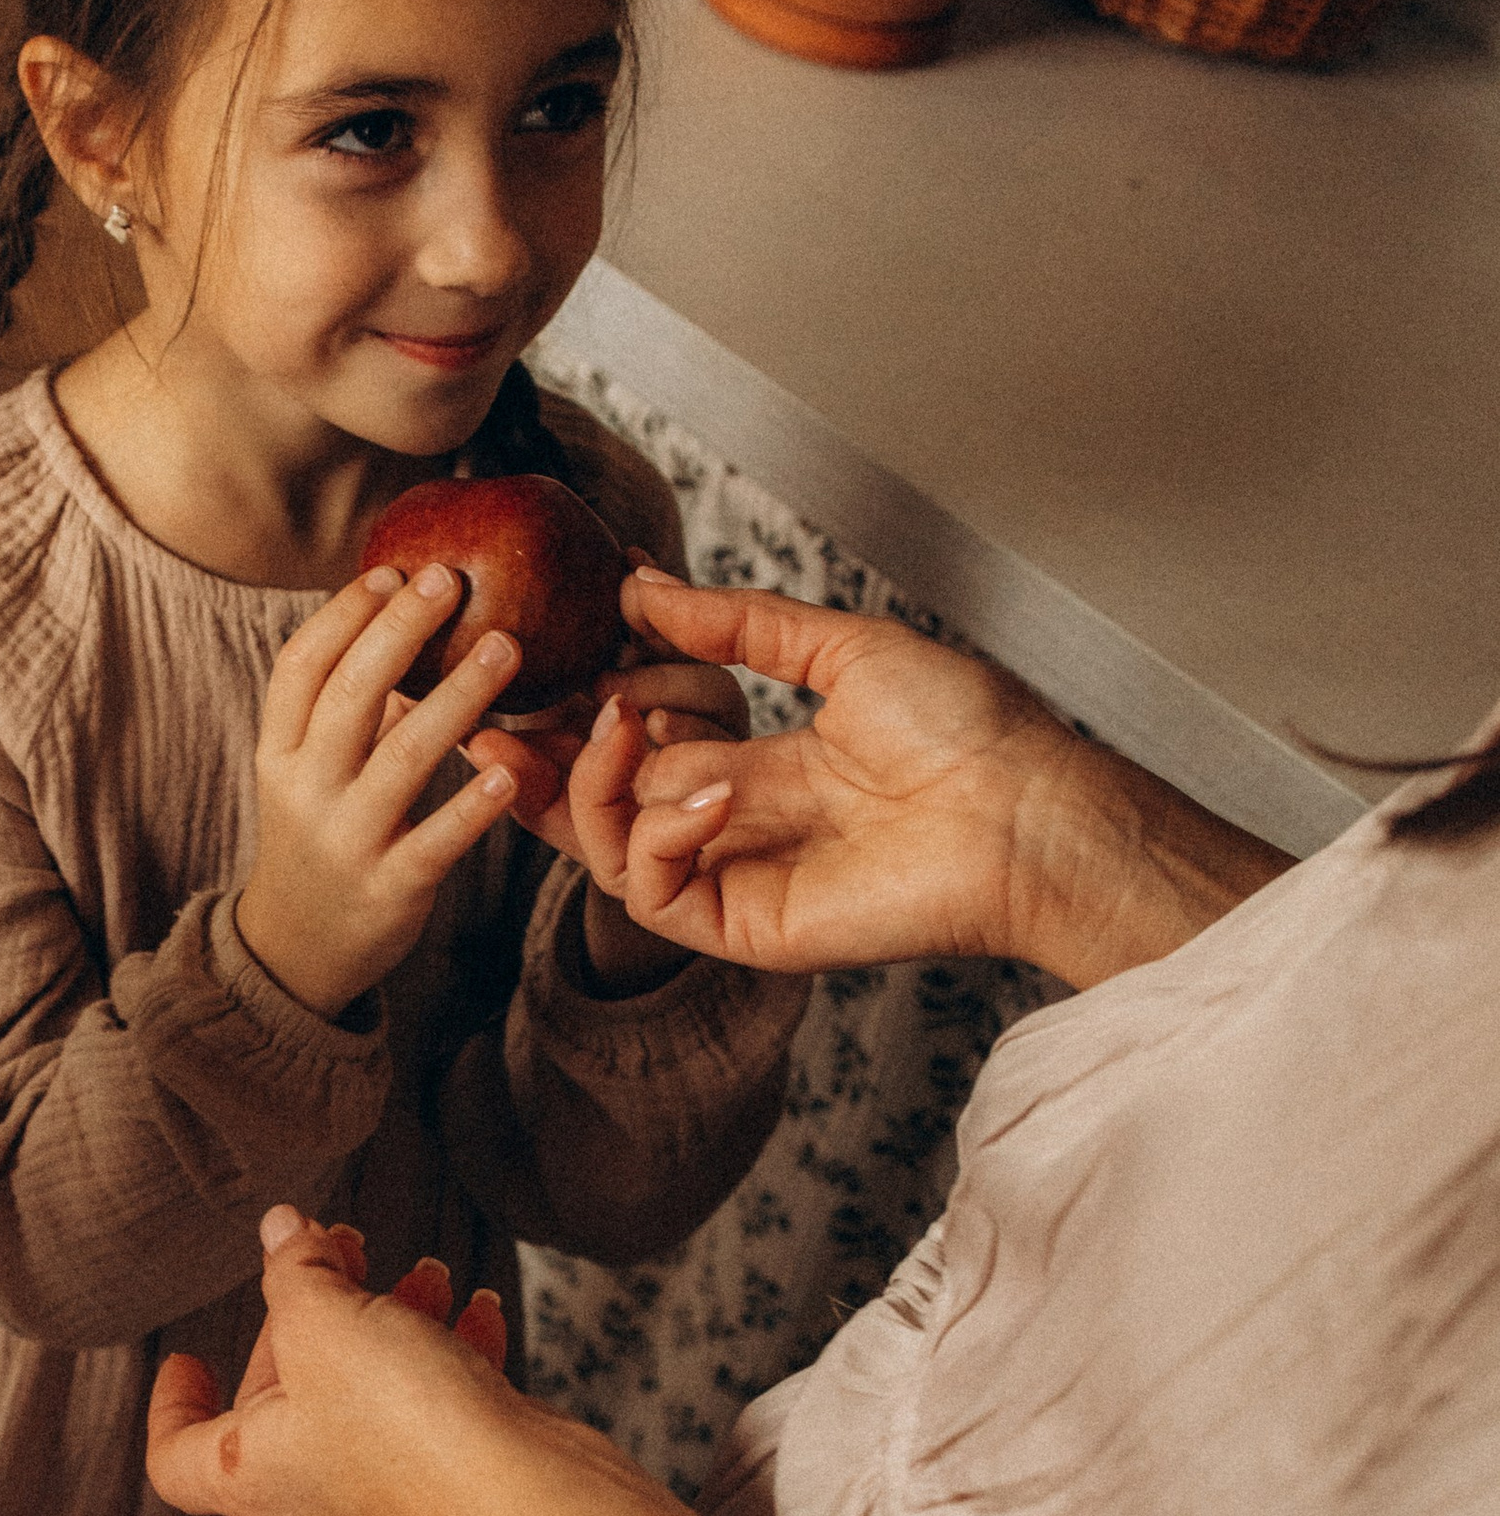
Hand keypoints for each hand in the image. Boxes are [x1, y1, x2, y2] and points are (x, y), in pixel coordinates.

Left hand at [146, 1208, 524, 1515]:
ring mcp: (381, 1507)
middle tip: (340, 1254)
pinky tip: (477, 1314)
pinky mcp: (446, 1498)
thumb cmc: (406, 1427)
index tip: (187, 1359)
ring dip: (390, 1328)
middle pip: (282, 1403)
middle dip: (312, 1318)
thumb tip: (280, 1229)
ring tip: (425, 1274)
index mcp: (250, 1474)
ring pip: (365, 1402)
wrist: (523, 1500)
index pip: (174, 1458)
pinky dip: (447, 1364)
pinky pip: (431, 1423)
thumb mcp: (328, 1319)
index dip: (171, 1405)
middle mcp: (307, 1502)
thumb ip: (296, 1269)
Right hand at [234, 565, 526, 1016]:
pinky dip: (472, 804)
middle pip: (349, 696)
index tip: (391, 572)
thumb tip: (403, 619)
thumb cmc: (320, 837)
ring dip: (456, 697)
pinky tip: (508, 766)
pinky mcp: (390, 887)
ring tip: (507, 648)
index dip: (344, 615)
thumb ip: (349, 709)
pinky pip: (437, 839)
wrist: (297, 951)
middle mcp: (304, 790)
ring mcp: (345, 840)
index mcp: (279, 751)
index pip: (301, 667)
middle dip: (400, 631)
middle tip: (451, 579)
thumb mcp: (310, 772)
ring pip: (401, 758)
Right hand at [479, 572, 1213, 985]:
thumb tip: (643, 587)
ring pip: (607, 850)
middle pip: (599, 807)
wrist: (1022, 807)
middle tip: (494, 716)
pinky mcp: (744, 927)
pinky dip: (653, 836)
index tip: (530, 674)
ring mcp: (735, 880)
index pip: (634, 754)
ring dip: (593, 785)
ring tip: (621, 726)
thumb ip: (735, 624)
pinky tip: (701, 787)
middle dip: (541, 763)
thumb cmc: (964, 729)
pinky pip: (652, 892)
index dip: (574, 721)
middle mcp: (735, 826)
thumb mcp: (837, 646)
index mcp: (756, 767)